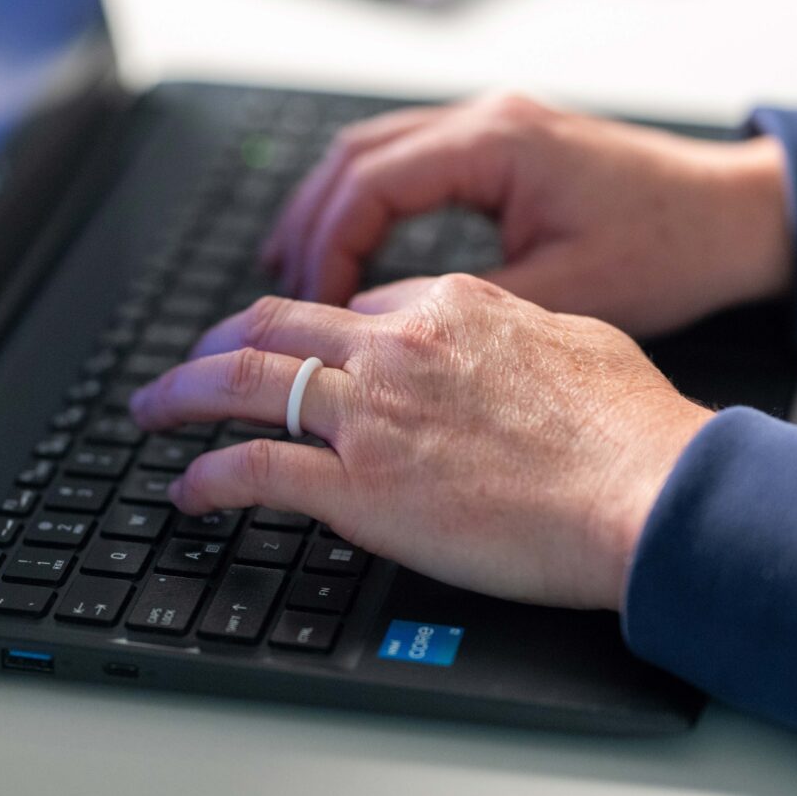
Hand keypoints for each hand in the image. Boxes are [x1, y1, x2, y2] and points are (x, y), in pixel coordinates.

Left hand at [129, 275, 713, 610]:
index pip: (358, 307)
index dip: (321, 332)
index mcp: (452, 306)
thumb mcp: (579, 339)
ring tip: (150, 408)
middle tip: (193, 358)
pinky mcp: (358, 487)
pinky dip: (206, 476)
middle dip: (221, 338)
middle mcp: (397, 346)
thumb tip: (497, 338)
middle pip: (277, 325)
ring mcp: (371, 415)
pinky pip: (253, 470)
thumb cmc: (633, 427)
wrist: (646, 490)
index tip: (304, 352)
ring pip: (244, 382)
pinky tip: (187, 489)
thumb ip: (519, 329)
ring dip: (183, 391)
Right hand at [261, 92, 792, 337]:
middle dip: (309, 225)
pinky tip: (356, 246)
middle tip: (275, 291)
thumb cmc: (673, 250)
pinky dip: (370, 201)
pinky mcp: (507, 146)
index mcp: (498, 143)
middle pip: (357, 157)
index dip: (328, 249)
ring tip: (292, 270)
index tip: (310, 310)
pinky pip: (411, 161)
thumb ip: (469, 312)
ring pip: (376, 152)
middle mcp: (488, 120)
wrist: (740, 216)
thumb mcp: (567, 295)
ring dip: (331, 208)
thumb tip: (385, 338)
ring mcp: (496, 126)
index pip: (372, 185)